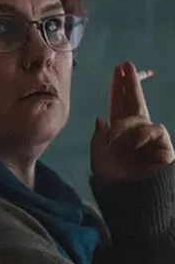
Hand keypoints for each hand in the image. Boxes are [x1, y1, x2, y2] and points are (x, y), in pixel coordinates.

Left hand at [92, 62, 173, 180]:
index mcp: (119, 131)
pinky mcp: (165, 145)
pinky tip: (132, 146)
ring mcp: (152, 137)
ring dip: (125, 129)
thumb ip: (99, 138)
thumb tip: (102, 119)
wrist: (132, 198)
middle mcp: (137, 130)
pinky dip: (138, 137)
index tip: (118, 70)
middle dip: (131, 83)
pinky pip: (152, 130)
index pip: (119, 104)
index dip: (119, 88)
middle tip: (126, 65)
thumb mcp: (99, 157)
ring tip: (117, 145)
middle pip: (135, 101)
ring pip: (139, 118)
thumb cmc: (114, 181)